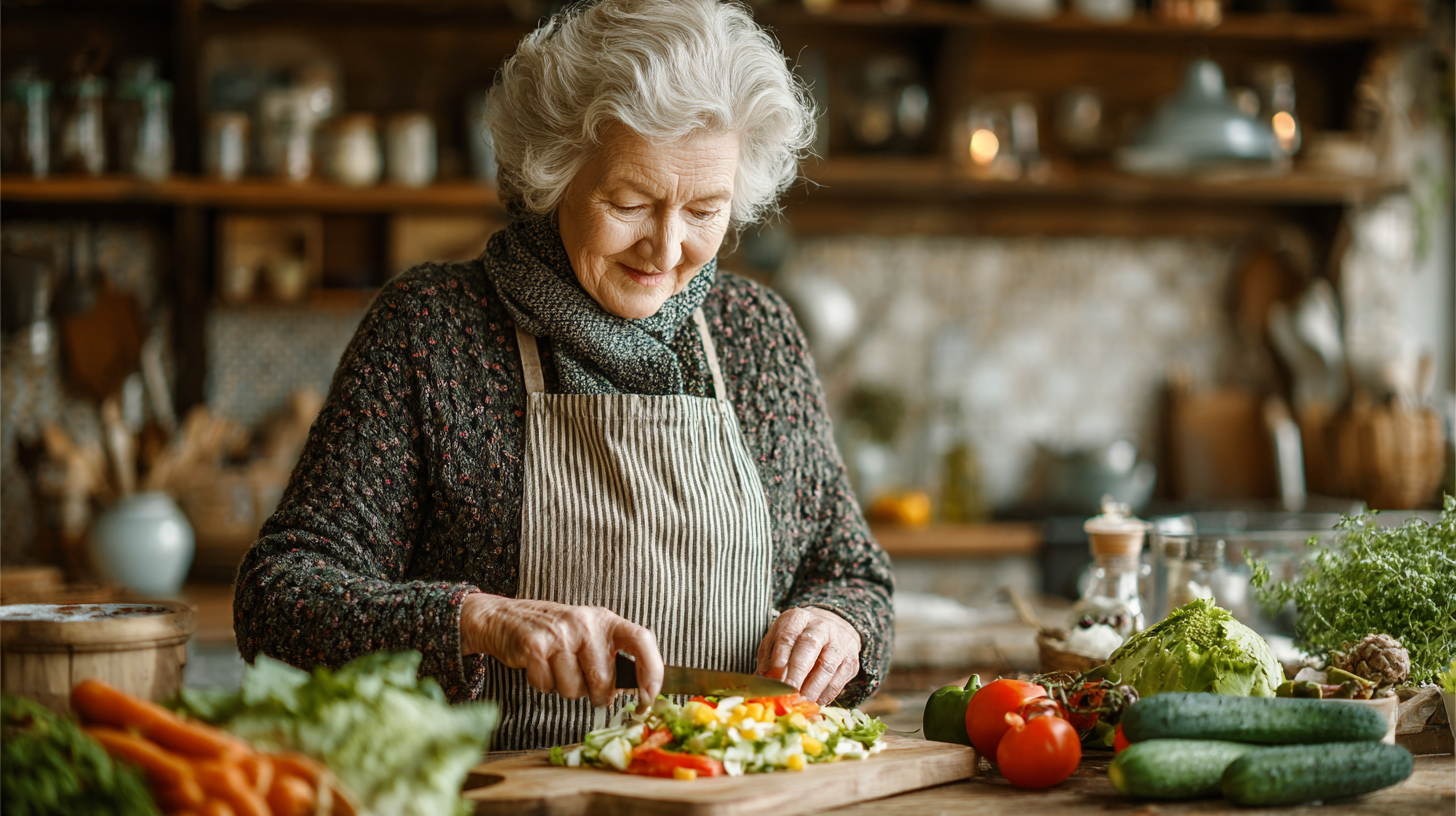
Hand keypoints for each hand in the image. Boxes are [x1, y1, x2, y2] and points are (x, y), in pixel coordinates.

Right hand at [460, 593, 662, 707]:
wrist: (507, 618)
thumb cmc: (557, 634)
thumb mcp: (590, 637)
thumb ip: (614, 660)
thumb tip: (641, 695)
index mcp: (606, 621)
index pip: (642, 641)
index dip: (652, 671)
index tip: (648, 697)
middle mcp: (586, 623)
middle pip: (603, 681)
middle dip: (595, 695)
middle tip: (582, 681)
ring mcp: (560, 633)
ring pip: (574, 689)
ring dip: (565, 689)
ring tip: (557, 668)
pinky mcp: (535, 646)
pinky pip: (547, 686)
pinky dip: (543, 685)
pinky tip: (540, 667)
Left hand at [755, 607, 860, 704]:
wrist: (835, 626)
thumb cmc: (800, 636)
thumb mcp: (780, 636)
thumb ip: (769, 657)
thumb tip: (760, 682)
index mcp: (799, 618)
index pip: (788, 634)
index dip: (781, 655)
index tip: (774, 674)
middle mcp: (821, 627)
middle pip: (809, 647)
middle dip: (797, 671)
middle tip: (788, 691)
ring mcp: (839, 643)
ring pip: (827, 665)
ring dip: (813, 687)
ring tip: (800, 703)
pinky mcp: (851, 661)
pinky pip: (840, 679)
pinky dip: (827, 693)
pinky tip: (816, 702)